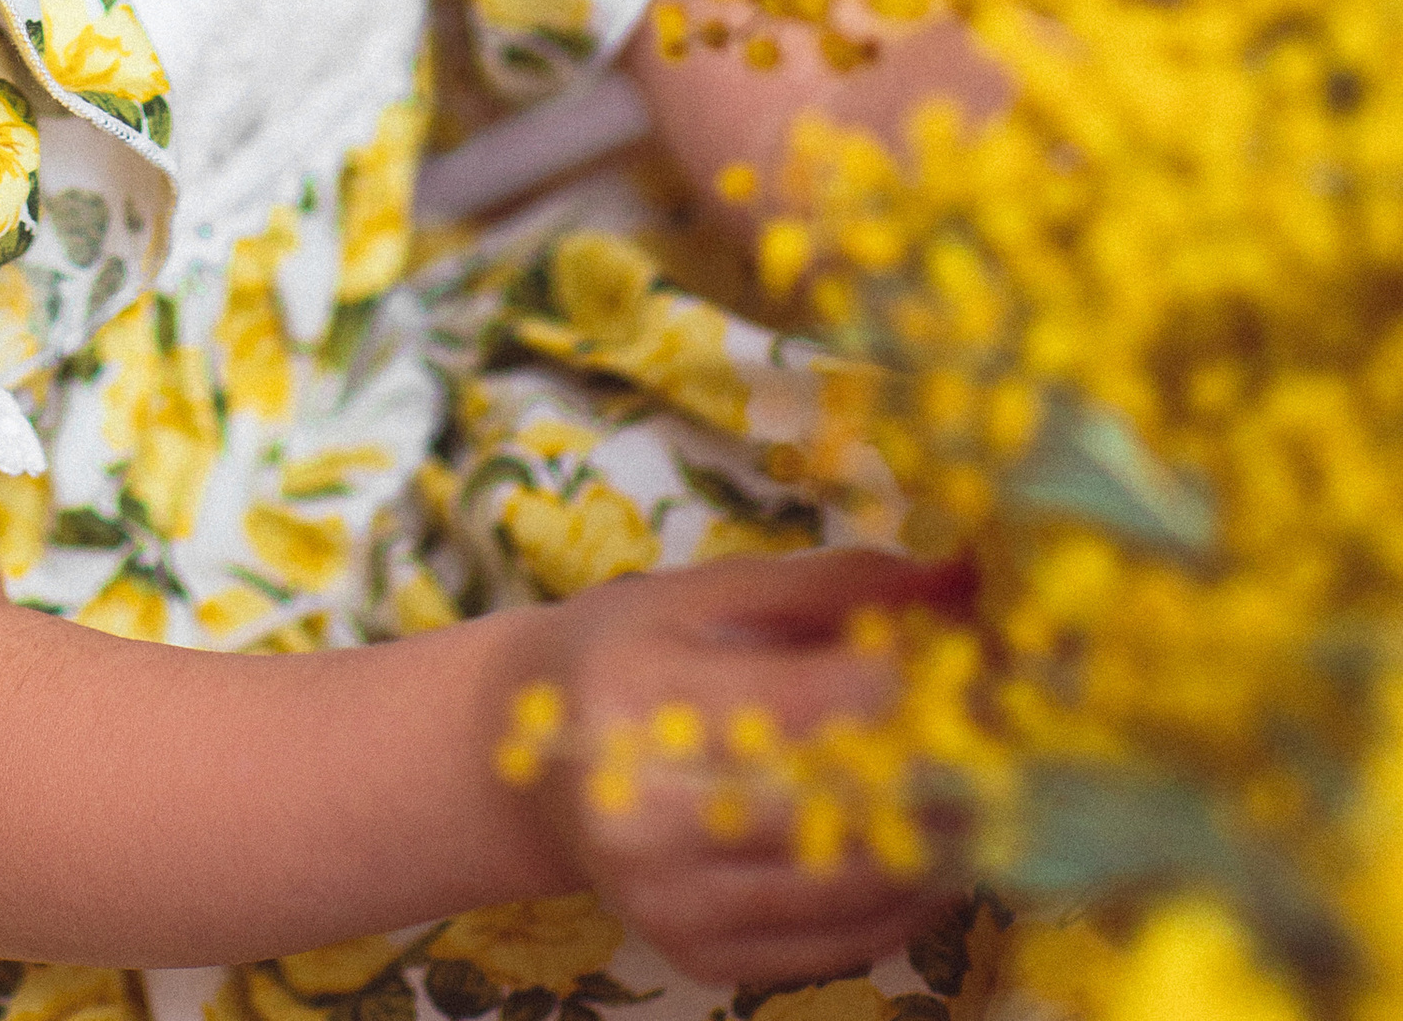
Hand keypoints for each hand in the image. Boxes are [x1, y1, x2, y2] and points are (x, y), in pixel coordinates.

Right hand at [509, 546, 973, 987]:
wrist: (514, 765)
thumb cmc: (620, 654)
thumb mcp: (702, 592)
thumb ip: (831, 586)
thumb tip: (960, 582)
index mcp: (642, 701)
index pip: (822, 706)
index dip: (927, 685)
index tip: (997, 657)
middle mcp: (652, 821)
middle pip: (853, 808)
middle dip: (959, 768)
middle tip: (1028, 731)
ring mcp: (677, 906)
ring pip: (863, 889)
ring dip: (953, 839)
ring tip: (1000, 784)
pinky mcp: (704, 960)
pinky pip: (844, 943)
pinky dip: (911, 897)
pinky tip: (940, 845)